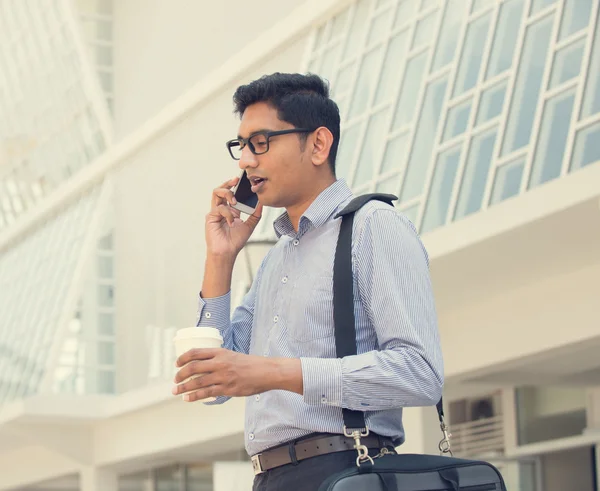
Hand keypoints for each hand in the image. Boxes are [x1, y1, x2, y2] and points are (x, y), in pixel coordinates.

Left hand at [172, 348, 302, 401]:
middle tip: (175, 380)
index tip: (176, 364)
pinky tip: (187, 398)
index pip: (195, 352)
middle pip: (193, 367)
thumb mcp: (232, 355)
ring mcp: (223, 376)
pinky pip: (207, 393)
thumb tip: (203, 366)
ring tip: (175, 391)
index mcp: (220, 352)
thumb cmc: (250, 364)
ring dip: (183, 387)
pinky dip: (194, 396)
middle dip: (180, 374)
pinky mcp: (227, 388)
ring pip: (197, 382)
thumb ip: (218, 359)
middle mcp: (219, 363)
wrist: (266, 372)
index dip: (183, 358)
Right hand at [206, 177, 263, 257]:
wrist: (227, 252)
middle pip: (221, 189)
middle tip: (236, 180)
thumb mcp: (250, 226)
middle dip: (229, 182)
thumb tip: (261, 203)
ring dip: (226, 193)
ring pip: (216, 193)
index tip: (245, 180)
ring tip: (234, 201)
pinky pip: (219, 208)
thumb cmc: (235, 241)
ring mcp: (215, 212)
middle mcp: (222, 209)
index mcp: (230, 210)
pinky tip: (232, 222)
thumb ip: (255, 214)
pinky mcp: (210, 217)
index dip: (236, 186)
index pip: (232, 193)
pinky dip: (228, 214)